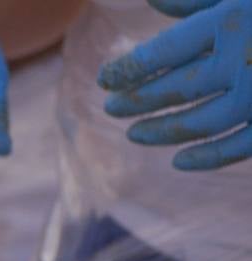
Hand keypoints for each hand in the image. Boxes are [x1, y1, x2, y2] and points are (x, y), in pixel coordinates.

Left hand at [98, 0, 251, 170]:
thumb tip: (150, 2)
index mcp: (233, 21)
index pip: (162, 54)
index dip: (128, 69)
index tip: (105, 79)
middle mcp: (242, 62)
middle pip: (172, 89)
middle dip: (135, 101)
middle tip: (110, 108)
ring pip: (197, 123)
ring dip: (160, 131)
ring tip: (134, 133)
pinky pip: (236, 147)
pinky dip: (205, 157)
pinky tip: (179, 161)